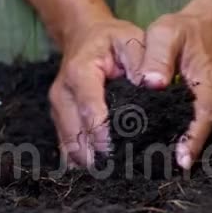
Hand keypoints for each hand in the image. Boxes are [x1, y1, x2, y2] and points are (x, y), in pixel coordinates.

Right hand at [50, 17, 144, 167]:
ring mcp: (58, 111)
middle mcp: (62, 95)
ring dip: (92, 164)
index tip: (122, 155)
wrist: (83, 37)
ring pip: (70, 148)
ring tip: (118, 174)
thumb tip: (153, 85)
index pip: (90, 111)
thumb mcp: (131, 39)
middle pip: (76, 136)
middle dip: (99, 158)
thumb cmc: (112, 40)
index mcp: (79, 73)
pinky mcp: (59, 122)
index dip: (104, 136)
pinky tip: (106, 169)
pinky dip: (85, 162)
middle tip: (126, 172)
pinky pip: (67, 150)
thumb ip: (143, 60)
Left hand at [136, 12, 211, 169]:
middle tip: (204, 179)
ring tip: (202, 179)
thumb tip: (151, 84)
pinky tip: (203, 163)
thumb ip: (156, 57)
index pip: (206, 115)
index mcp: (210, 82)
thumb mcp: (164, 34)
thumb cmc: (184, 33)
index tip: (184, 161)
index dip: (196, 140)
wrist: (211, 26)